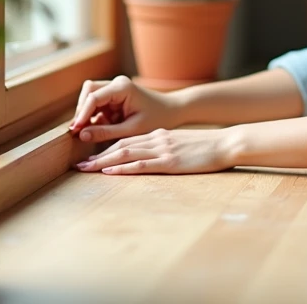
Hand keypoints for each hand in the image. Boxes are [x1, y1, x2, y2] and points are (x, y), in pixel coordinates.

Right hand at [68, 75, 181, 142]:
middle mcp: (116, 83)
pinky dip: (97, 117)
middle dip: (82, 111)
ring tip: (99, 131)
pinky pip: (97, 104)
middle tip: (80, 132)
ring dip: (90, 115)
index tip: (75, 130)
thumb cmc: (156, 120)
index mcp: (122, 87)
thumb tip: (81, 135)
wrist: (172, 111)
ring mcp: (114, 88)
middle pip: (88, 92)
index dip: (82, 114)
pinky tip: (106, 128)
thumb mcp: (131, 130)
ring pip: (90, 98)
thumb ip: (106, 133)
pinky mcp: (114, 96)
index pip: (94, 98)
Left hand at [75, 127, 238, 175]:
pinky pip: (142, 164)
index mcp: (160, 136)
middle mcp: (157, 140)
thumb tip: (155, 158)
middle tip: (78, 165)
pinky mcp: (170, 162)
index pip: (127, 141)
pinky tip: (110, 171)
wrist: (227, 142)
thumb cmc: (209, 147)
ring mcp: (163, 150)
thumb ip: (168, 148)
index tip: (91, 157)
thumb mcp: (184, 144)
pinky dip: (123, 167)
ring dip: (103, 162)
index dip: (106, 149)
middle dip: (97, 156)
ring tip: (85, 168)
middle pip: (121, 146)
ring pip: (126, 153)